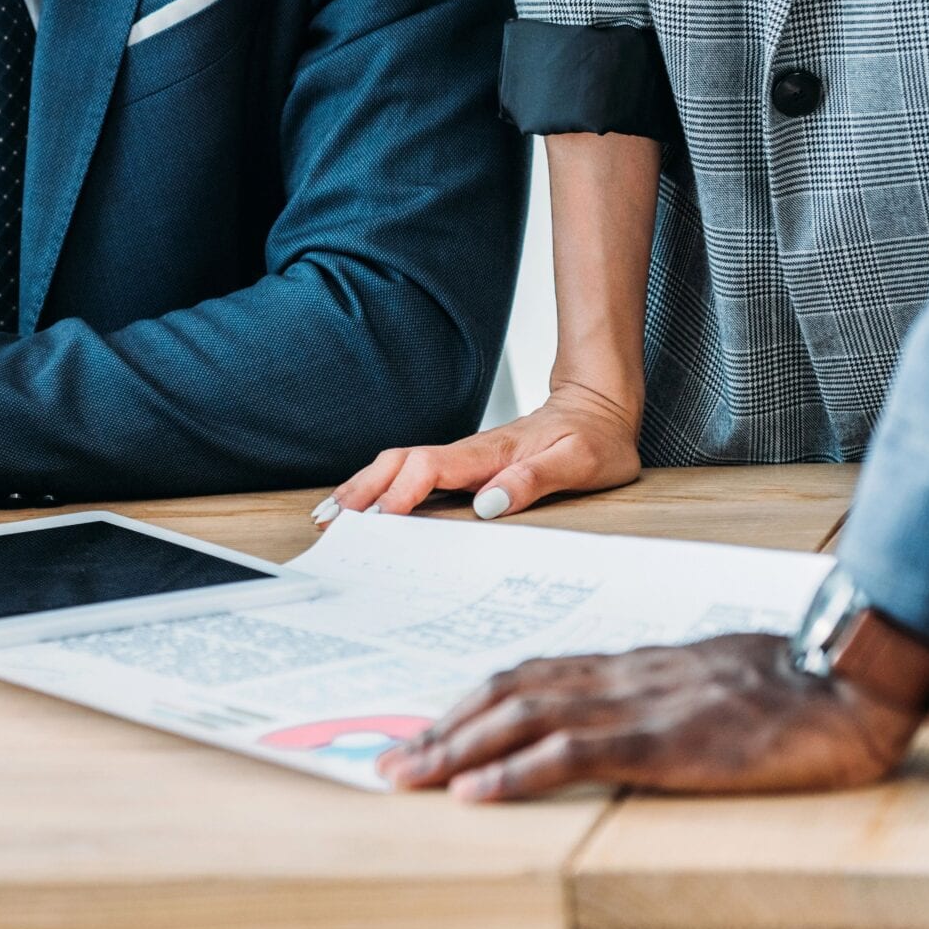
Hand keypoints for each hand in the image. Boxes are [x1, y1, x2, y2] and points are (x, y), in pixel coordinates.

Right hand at [325, 382, 639, 521]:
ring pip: (398, 466)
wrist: (598, 407)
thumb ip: (534, 481)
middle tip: (330, 521)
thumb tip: (487, 505)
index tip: (379, 520)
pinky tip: (365, 505)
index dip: (402, 492)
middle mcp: (467, 453)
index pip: (430, 468)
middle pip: (399, 463)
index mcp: (490, 454)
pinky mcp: (463, 467)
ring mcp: (461, 459)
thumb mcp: (578, 462)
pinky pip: (412, 474)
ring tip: (330, 516)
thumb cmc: (594, 439)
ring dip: (362, 487)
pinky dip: (381, 488)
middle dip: (362, 489)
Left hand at [379, 632, 924, 801]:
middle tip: (391, 760)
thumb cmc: (792, 685)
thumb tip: (628, 719)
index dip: (472, 702)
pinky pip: (571, 755)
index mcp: (630, 665)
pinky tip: (476, 791)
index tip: (428, 728)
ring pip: (522, 718)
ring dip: (456, 749)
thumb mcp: (710, 683)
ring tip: (408, 775)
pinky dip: (513, 772)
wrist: (848, 681)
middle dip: (443, 727)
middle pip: (507, 692)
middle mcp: (619, 677)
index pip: (530, 674)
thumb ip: (661, 695)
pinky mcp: (661, 742)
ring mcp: (636, 706)